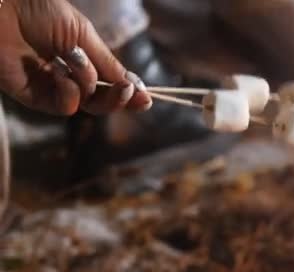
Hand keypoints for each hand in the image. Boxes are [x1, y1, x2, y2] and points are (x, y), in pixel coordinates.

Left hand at [0, 0, 152, 114]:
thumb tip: (138, 89)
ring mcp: (51, 87)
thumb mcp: (84, 35)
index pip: (111, 83)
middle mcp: (69, 75)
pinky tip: (56, 70)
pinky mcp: (33, 96)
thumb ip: (109, 64)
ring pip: (86, 105)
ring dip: (88, 85)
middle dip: (118, 98)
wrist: (4, 6)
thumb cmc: (40, 10)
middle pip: (102, 101)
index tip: (147, 99)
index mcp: (83, 58)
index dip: (129, 93)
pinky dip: (68, 91)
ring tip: (75, 61)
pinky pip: (64, 106)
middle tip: (126, 90)